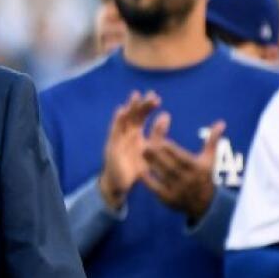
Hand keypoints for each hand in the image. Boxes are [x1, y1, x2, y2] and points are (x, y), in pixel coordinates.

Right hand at [98, 90, 159, 209]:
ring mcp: (118, 139)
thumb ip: (158, 134)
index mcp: (136, 134)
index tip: (157, 98)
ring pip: (123, 120)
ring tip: (135, 96)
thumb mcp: (151, 150)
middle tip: (150, 94)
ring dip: (129, 108)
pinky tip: (121, 111)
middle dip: (140, 104)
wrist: (121, 184)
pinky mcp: (112, 146)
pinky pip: (114, 131)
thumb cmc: (136, 169)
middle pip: (133, 115)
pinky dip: (117, 120)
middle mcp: (126, 134)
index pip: (142, 116)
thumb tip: (166, 114)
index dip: (148, 107)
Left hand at [142, 114, 221, 220]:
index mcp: (197, 167)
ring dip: (149, 161)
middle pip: (167, 162)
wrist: (205, 205)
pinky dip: (146, 177)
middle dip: (155, 152)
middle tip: (144, 142)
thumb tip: (221, 122)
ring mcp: (177, 189)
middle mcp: (187, 179)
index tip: (159, 137)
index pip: (179, 154)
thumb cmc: (205, 176)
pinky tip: (139, 169)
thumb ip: (213, 141)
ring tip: (140, 151)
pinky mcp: (167, 199)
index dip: (168, 146)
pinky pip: (154, 187)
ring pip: (159, 173)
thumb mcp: (210, 160)